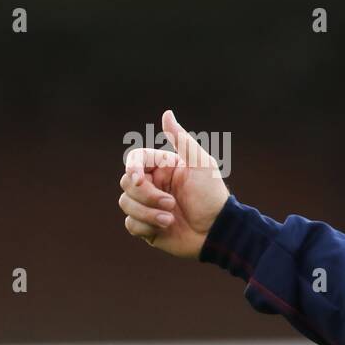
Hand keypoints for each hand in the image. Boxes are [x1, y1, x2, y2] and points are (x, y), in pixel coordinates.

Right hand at [119, 110, 229, 258]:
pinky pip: (130, 224)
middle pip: (126, 183)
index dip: (132, 168)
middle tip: (172, 204)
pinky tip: (165, 229)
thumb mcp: (201, 164)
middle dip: (146, 195)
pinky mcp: (147, 226)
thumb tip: (167, 113)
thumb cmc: (212, 196)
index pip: (135, 160)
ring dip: (147, 213)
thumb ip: (181, 140)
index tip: (139, 180)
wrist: (218, 231)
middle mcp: (153, 185)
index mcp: (163, 168)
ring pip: (125, 203)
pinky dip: (145, 227)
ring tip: (170, 220)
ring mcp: (148, 206)